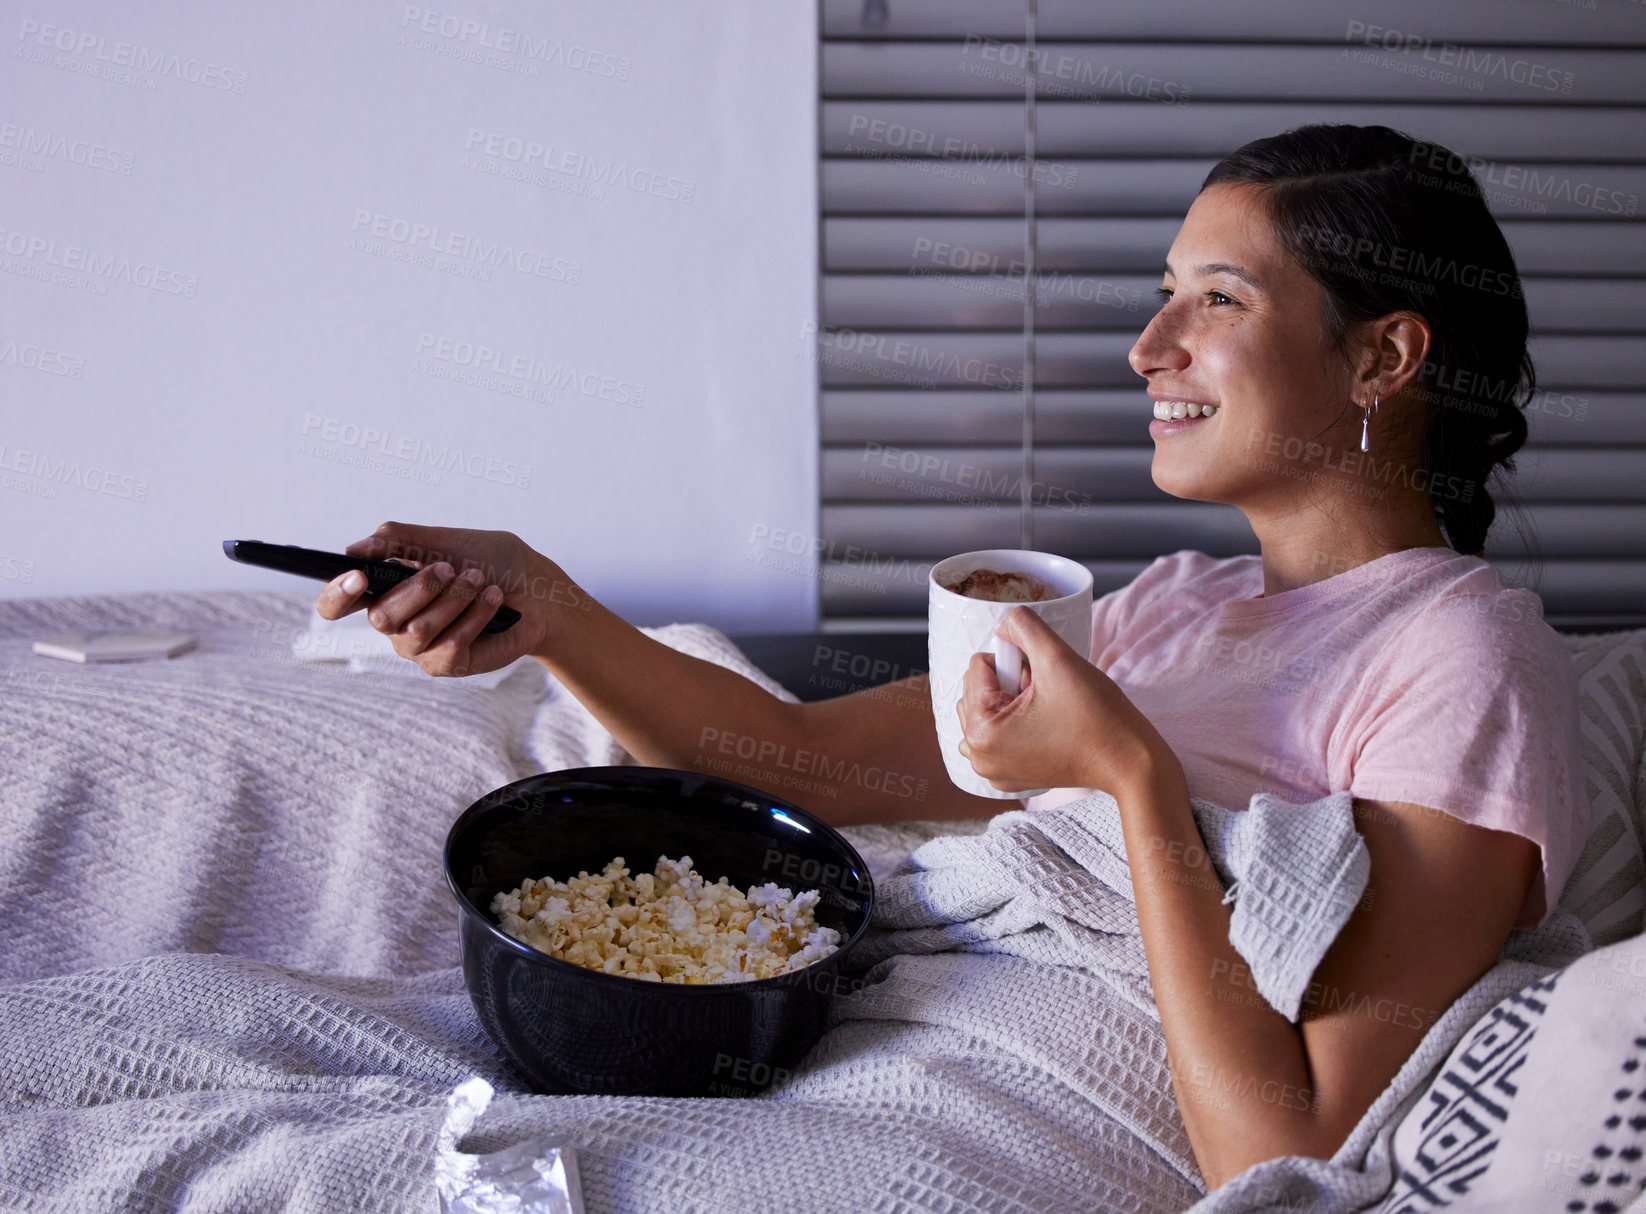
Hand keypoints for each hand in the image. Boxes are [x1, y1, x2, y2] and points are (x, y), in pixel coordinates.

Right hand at [314, 521, 589, 676]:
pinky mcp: (447, 664)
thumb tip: (353, 549)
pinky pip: (448, 647)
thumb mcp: (447, 539)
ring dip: (453, 599)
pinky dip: (474, 617)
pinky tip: (492, 599)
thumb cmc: (492, 561)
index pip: (338, 602)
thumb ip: (399, 540)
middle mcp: (395, 622)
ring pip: (417, 631)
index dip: (337, 594)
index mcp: (386, 588)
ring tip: (479, 580)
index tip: (356, 576)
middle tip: (451, 569)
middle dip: (419, 587)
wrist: (540, 588)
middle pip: (380, 615)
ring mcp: (419, 646)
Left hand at [955, 607, 1177, 795]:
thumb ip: (1023, 626)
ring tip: (1047, 710)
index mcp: (981, 732)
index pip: (977, 667)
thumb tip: (1003, 622)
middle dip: (1010, 684)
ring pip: (985, 711)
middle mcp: (979, 757)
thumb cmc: (1096, 715)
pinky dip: (1014, 724)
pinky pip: (996, 736)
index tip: (1043, 681)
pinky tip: (1046, 727)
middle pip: (976, 690)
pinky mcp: (1010, 778)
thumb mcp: (1057, 657)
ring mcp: (994, 772)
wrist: (1128, 761)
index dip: (1015, 663)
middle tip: (1048, 695)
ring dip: (1011, 702)